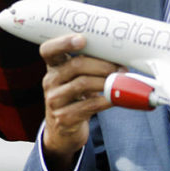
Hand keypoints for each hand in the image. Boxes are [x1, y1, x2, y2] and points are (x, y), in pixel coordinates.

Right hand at [39, 34, 117, 170]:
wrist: (63, 131)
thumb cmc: (74, 98)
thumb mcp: (74, 79)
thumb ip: (88, 65)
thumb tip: (119, 54)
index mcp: (53, 67)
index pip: (48, 50)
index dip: (63, 42)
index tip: (81, 39)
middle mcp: (50, 81)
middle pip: (75, 65)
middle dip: (102, 65)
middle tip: (119, 67)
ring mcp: (55, 100)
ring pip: (82, 84)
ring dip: (106, 81)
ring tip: (120, 81)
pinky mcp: (64, 118)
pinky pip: (88, 106)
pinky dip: (105, 100)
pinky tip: (115, 98)